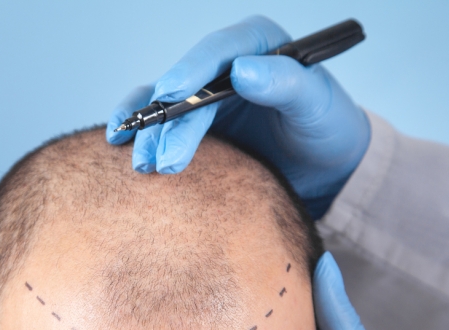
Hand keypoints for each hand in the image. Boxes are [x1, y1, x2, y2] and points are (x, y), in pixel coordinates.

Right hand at [106, 16, 370, 218]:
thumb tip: (244, 70)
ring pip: (164, 103)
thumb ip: (287, 85)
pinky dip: (141, 133)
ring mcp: (206, 93)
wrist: (324, 166)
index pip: (220, 50)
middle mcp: (226, 64)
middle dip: (169, 120)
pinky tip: (121, 146)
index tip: (173, 91)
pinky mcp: (194, 121)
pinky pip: (159, 122)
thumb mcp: (317, 106)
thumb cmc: (327, 128)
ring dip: (148, 132)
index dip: (192, 68)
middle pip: (187, 85)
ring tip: (142, 164)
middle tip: (165, 159)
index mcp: (259, 45)